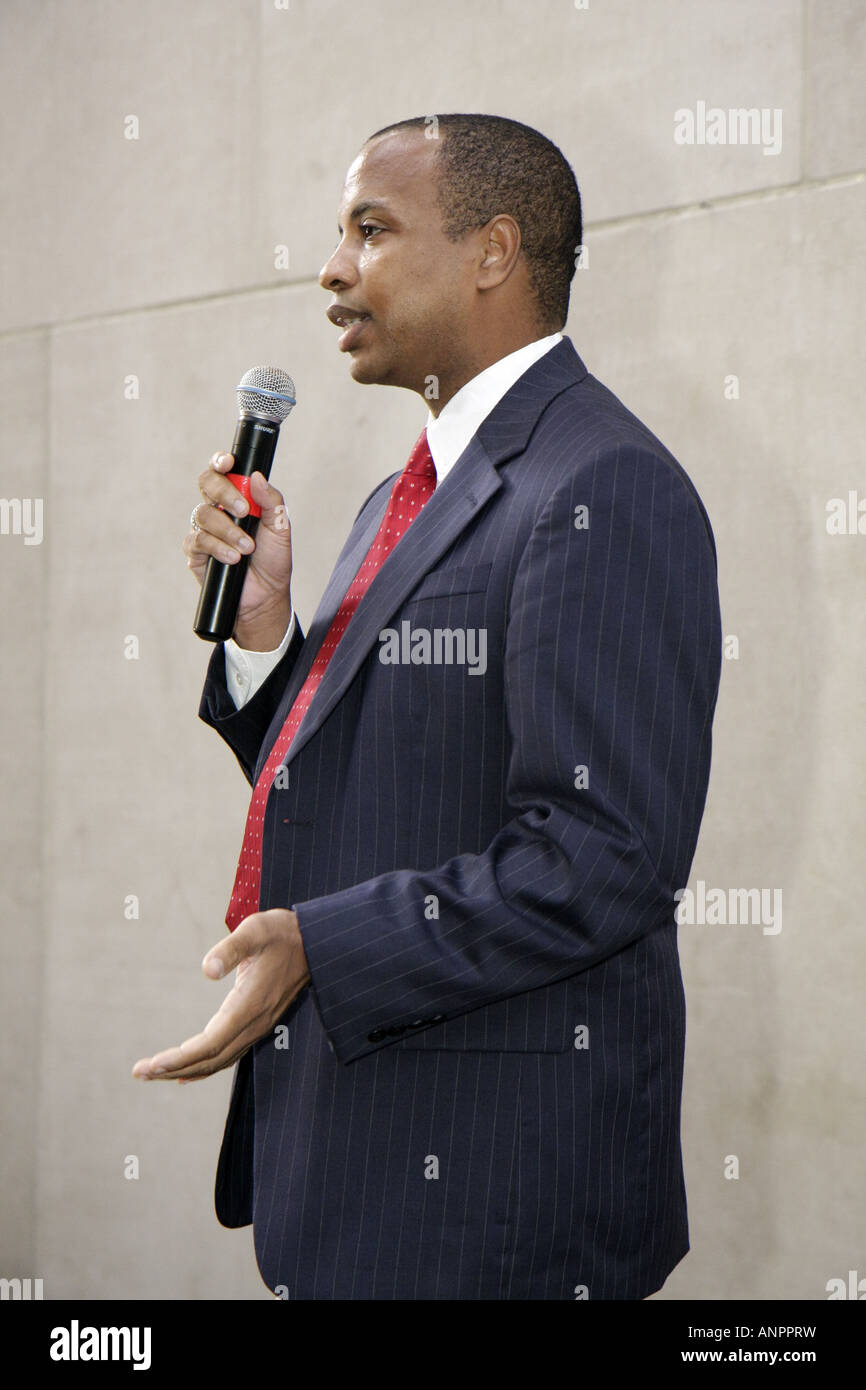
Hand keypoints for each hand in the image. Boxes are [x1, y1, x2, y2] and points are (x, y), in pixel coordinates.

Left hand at [132, 909, 309, 1082]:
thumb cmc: (282, 932)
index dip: (178, 1058)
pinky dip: (205, 1066)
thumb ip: (231, 948)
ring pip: (219, 1061)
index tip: (150, 1065)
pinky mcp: (258, 1024)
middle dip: (173, 1069)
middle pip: (210, 1059)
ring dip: (186, 1069)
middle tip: (139, 1073)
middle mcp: (254, 1023)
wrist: (315, 942)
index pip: (209, 1044)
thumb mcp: (255, 930)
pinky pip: (229, 1054)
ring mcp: (258, 1026)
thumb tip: (208, 970)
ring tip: (154, 1073)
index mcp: (250, 1004)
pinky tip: (187, 1071)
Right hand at [184, 452, 293, 649]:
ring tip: (247, 549)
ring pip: (204, 514)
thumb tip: (257, 477)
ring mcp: (205, 529)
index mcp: (238, 498)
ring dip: (228, 531)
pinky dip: (217, 548)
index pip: (222, 471)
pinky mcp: (195, 551)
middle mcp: (218, 509)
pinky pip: (198, 540)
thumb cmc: (272, 561)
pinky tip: (232, 559)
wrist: (265, 596)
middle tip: (245, 511)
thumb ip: (272, 501)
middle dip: (224, 494)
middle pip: (207, 484)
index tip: (228, 463)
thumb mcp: (280, 529)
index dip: (220, 462)